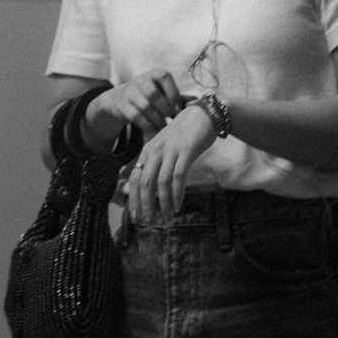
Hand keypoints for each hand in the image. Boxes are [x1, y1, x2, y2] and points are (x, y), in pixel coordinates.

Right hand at [89, 70, 182, 146]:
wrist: (122, 98)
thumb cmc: (152, 95)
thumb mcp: (163, 91)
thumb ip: (177, 96)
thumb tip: (196, 101)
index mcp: (155, 73)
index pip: (165, 77)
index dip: (173, 93)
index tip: (178, 108)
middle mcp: (141, 79)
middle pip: (153, 93)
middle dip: (164, 108)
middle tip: (171, 118)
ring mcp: (129, 91)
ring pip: (144, 106)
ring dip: (157, 119)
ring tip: (165, 126)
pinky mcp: (122, 105)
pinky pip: (136, 116)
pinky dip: (147, 124)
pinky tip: (155, 128)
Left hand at [126, 103, 217, 221]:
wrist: (203, 115)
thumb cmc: (184, 134)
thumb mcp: (164, 147)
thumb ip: (154, 163)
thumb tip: (144, 187)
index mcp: (148, 150)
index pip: (134, 178)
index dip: (133, 199)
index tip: (136, 216)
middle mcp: (156, 150)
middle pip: (144, 183)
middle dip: (146, 206)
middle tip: (150, 222)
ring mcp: (170, 150)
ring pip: (161, 183)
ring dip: (163, 203)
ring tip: (167, 218)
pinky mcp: (186, 151)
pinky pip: (178, 177)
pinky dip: (177, 194)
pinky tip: (178, 205)